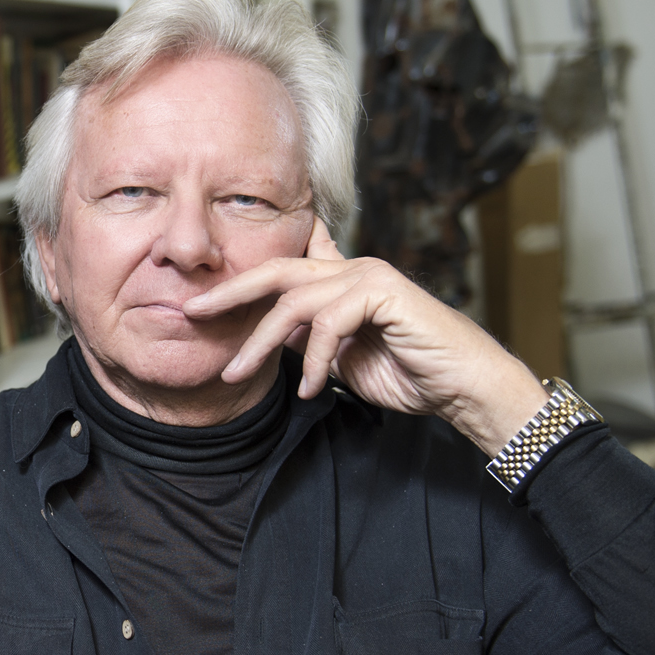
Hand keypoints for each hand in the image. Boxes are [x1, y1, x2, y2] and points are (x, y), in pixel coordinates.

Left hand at [180, 219, 548, 454]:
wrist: (463, 386)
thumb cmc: (409, 374)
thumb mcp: (342, 360)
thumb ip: (310, 342)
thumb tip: (270, 339)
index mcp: (341, 281)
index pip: (286, 267)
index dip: (244, 277)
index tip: (203, 298)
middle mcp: (352, 269)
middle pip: (277, 270)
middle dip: (230, 291)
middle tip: (191, 312)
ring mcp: (369, 276)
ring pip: (295, 301)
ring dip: (261, 340)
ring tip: (237, 373)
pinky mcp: (384, 292)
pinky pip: (329, 321)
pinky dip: (314, 358)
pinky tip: (310, 388)